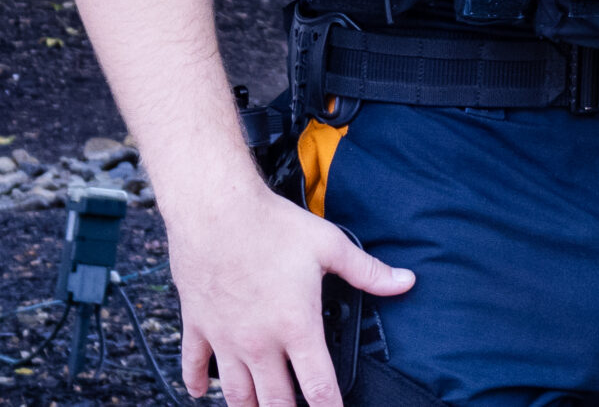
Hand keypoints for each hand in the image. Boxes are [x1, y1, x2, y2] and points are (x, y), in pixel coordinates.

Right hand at [166, 178, 414, 406]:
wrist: (215, 210)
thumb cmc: (272, 226)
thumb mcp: (330, 245)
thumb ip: (368, 271)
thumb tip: (405, 282)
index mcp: (296, 326)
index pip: (318, 385)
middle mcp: (259, 342)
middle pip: (275, 400)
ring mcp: (225, 338)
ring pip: (236, 393)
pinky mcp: (198, 325)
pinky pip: (193, 365)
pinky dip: (196, 383)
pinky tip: (201, 393)